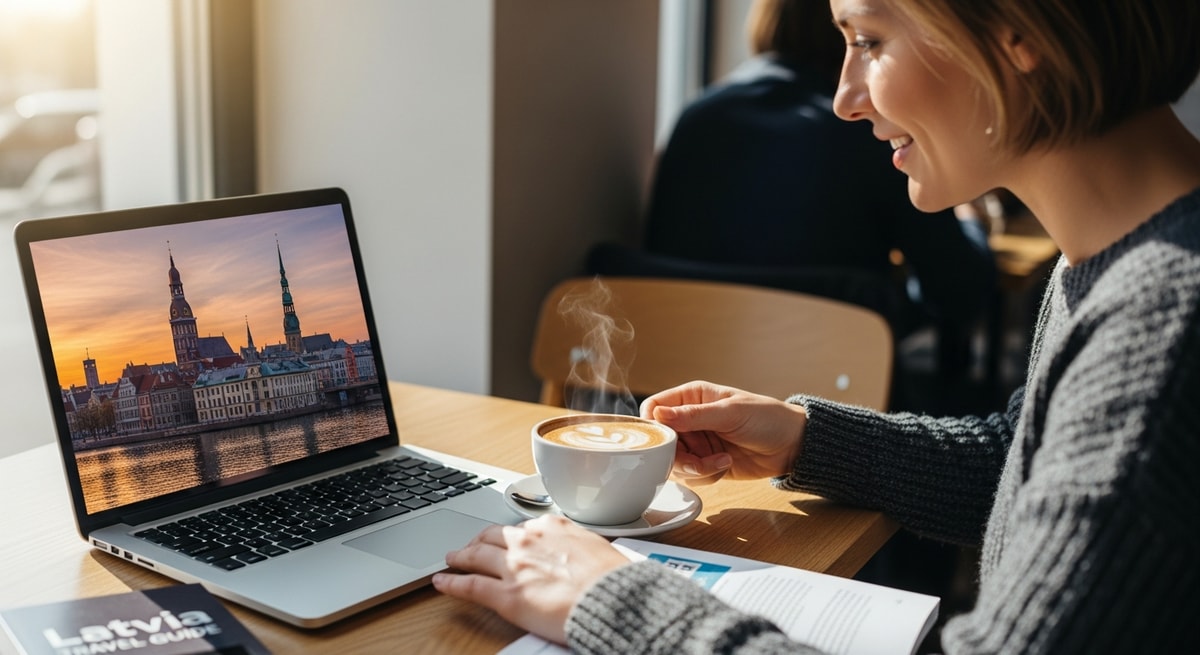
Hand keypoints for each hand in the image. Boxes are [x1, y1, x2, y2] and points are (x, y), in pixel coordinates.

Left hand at [433, 515, 630, 644]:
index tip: (506, 538)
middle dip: (480, 539)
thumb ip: (579, 546)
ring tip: (453, 558)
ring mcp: (514, 566)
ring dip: (461, 555)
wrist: (613, 600)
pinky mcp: (505, 594)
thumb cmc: (614, 580)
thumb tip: (579, 553)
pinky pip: (470, 585)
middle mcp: (529, 540)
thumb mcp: (599, 549)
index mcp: (554, 526)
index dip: (510, 535)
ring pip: (476, 555)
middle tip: (473, 544)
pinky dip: (451, 583)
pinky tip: (441, 582)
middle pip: (493, 535)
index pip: (522, 527)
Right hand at [641, 380, 806, 485]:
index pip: (654, 408)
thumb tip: (658, 414)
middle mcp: (689, 420)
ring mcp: (697, 443)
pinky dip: (705, 476)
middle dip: (677, 456)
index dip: (653, 426)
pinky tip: (725, 465)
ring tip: (721, 460)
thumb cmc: (766, 418)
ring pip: (673, 462)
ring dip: (695, 468)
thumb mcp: (730, 413)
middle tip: (698, 459)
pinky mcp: (705, 463)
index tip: (665, 441)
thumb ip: (693, 415)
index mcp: (691, 397)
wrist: (792, 446)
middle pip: (660, 442)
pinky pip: (691, 476)